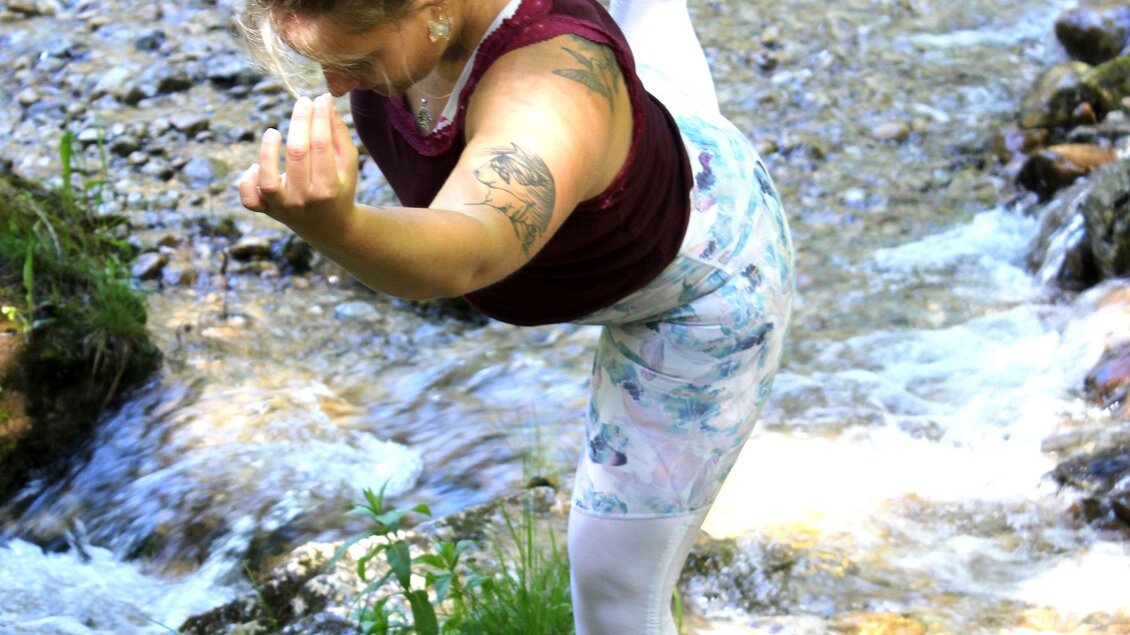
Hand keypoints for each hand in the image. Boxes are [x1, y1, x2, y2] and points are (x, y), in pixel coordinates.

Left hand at [238, 93, 359, 235]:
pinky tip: (256, 167)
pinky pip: (249, 199)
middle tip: (302, 102)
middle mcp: (304, 199)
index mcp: (329, 188)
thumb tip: (325, 103)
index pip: (321, 144)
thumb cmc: (339, 189)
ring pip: (268, 180)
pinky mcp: (267, 210)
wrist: (329, 228)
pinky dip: (247, 181)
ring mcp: (283, 207)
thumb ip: (339, 135)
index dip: (320, 117)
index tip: (321, 99)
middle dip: (299, 121)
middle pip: (297, 154)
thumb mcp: (347, 166)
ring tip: (273, 131)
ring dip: (267, 151)